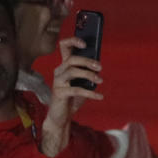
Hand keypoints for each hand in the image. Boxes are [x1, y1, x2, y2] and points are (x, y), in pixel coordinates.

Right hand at [40, 36, 103, 157]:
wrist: (62, 116)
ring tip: (100, 81)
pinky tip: (100, 97)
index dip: (72, 41)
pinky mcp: (59, 93)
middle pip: (71, 59)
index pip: (64, 47)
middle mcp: (59, 71)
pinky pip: (76, 90)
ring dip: (88, 74)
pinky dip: (90, 93)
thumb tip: (98, 65)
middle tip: (100, 67)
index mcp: (64, 66)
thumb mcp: (82, 84)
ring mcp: (57, 82)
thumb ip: (87, 74)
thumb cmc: (73, 98)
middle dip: (87, 61)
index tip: (84, 43)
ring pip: (72, 71)